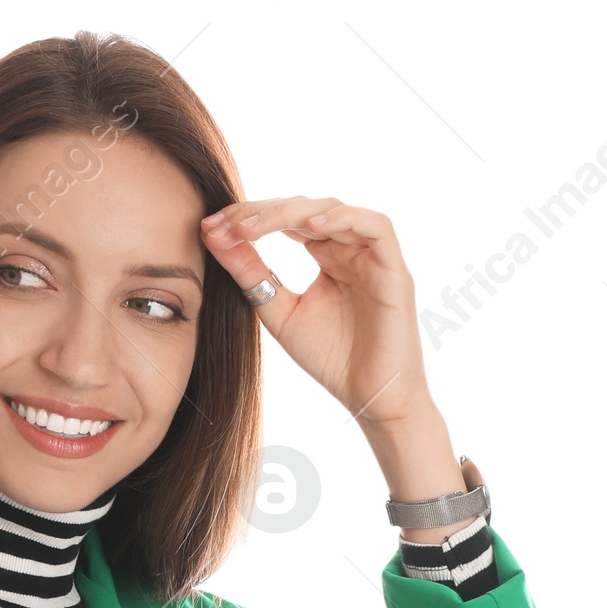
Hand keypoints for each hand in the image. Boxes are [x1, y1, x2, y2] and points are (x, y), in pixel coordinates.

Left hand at [201, 195, 433, 432]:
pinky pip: (376, 228)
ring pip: (334, 210)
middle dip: (261, 212)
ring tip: (252, 226)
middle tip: (226, 222)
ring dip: (290, 212)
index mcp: (326, 256)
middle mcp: (349, 248)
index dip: (249, 217)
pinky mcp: (395, 269)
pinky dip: (343, 220)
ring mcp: (373, 256)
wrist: (371, 399)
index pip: (286, 220)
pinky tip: (309, 227)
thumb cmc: (332, 358)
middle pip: (304, 208)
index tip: (211, 227)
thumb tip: (214, 236)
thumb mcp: (278, 311)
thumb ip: (251, 275)